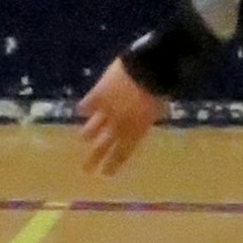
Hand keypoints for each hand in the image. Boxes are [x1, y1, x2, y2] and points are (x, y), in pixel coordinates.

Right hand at [78, 59, 165, 176]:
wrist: (148, 68)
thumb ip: (147, 118)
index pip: (122, 153)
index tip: (106, 174)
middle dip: (94, 160)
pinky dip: (85, 108)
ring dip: (88, 134)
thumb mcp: (158, 108)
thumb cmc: (160, 88)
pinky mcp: (96, 96)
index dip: (114, 164)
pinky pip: (86, 107)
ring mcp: (106, 112)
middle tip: (86, 169)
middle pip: (103, 147)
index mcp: (137, 130)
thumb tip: (145, 121)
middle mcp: (118, 125)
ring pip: (90, 129)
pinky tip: (82, 110)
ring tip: (85, 138)